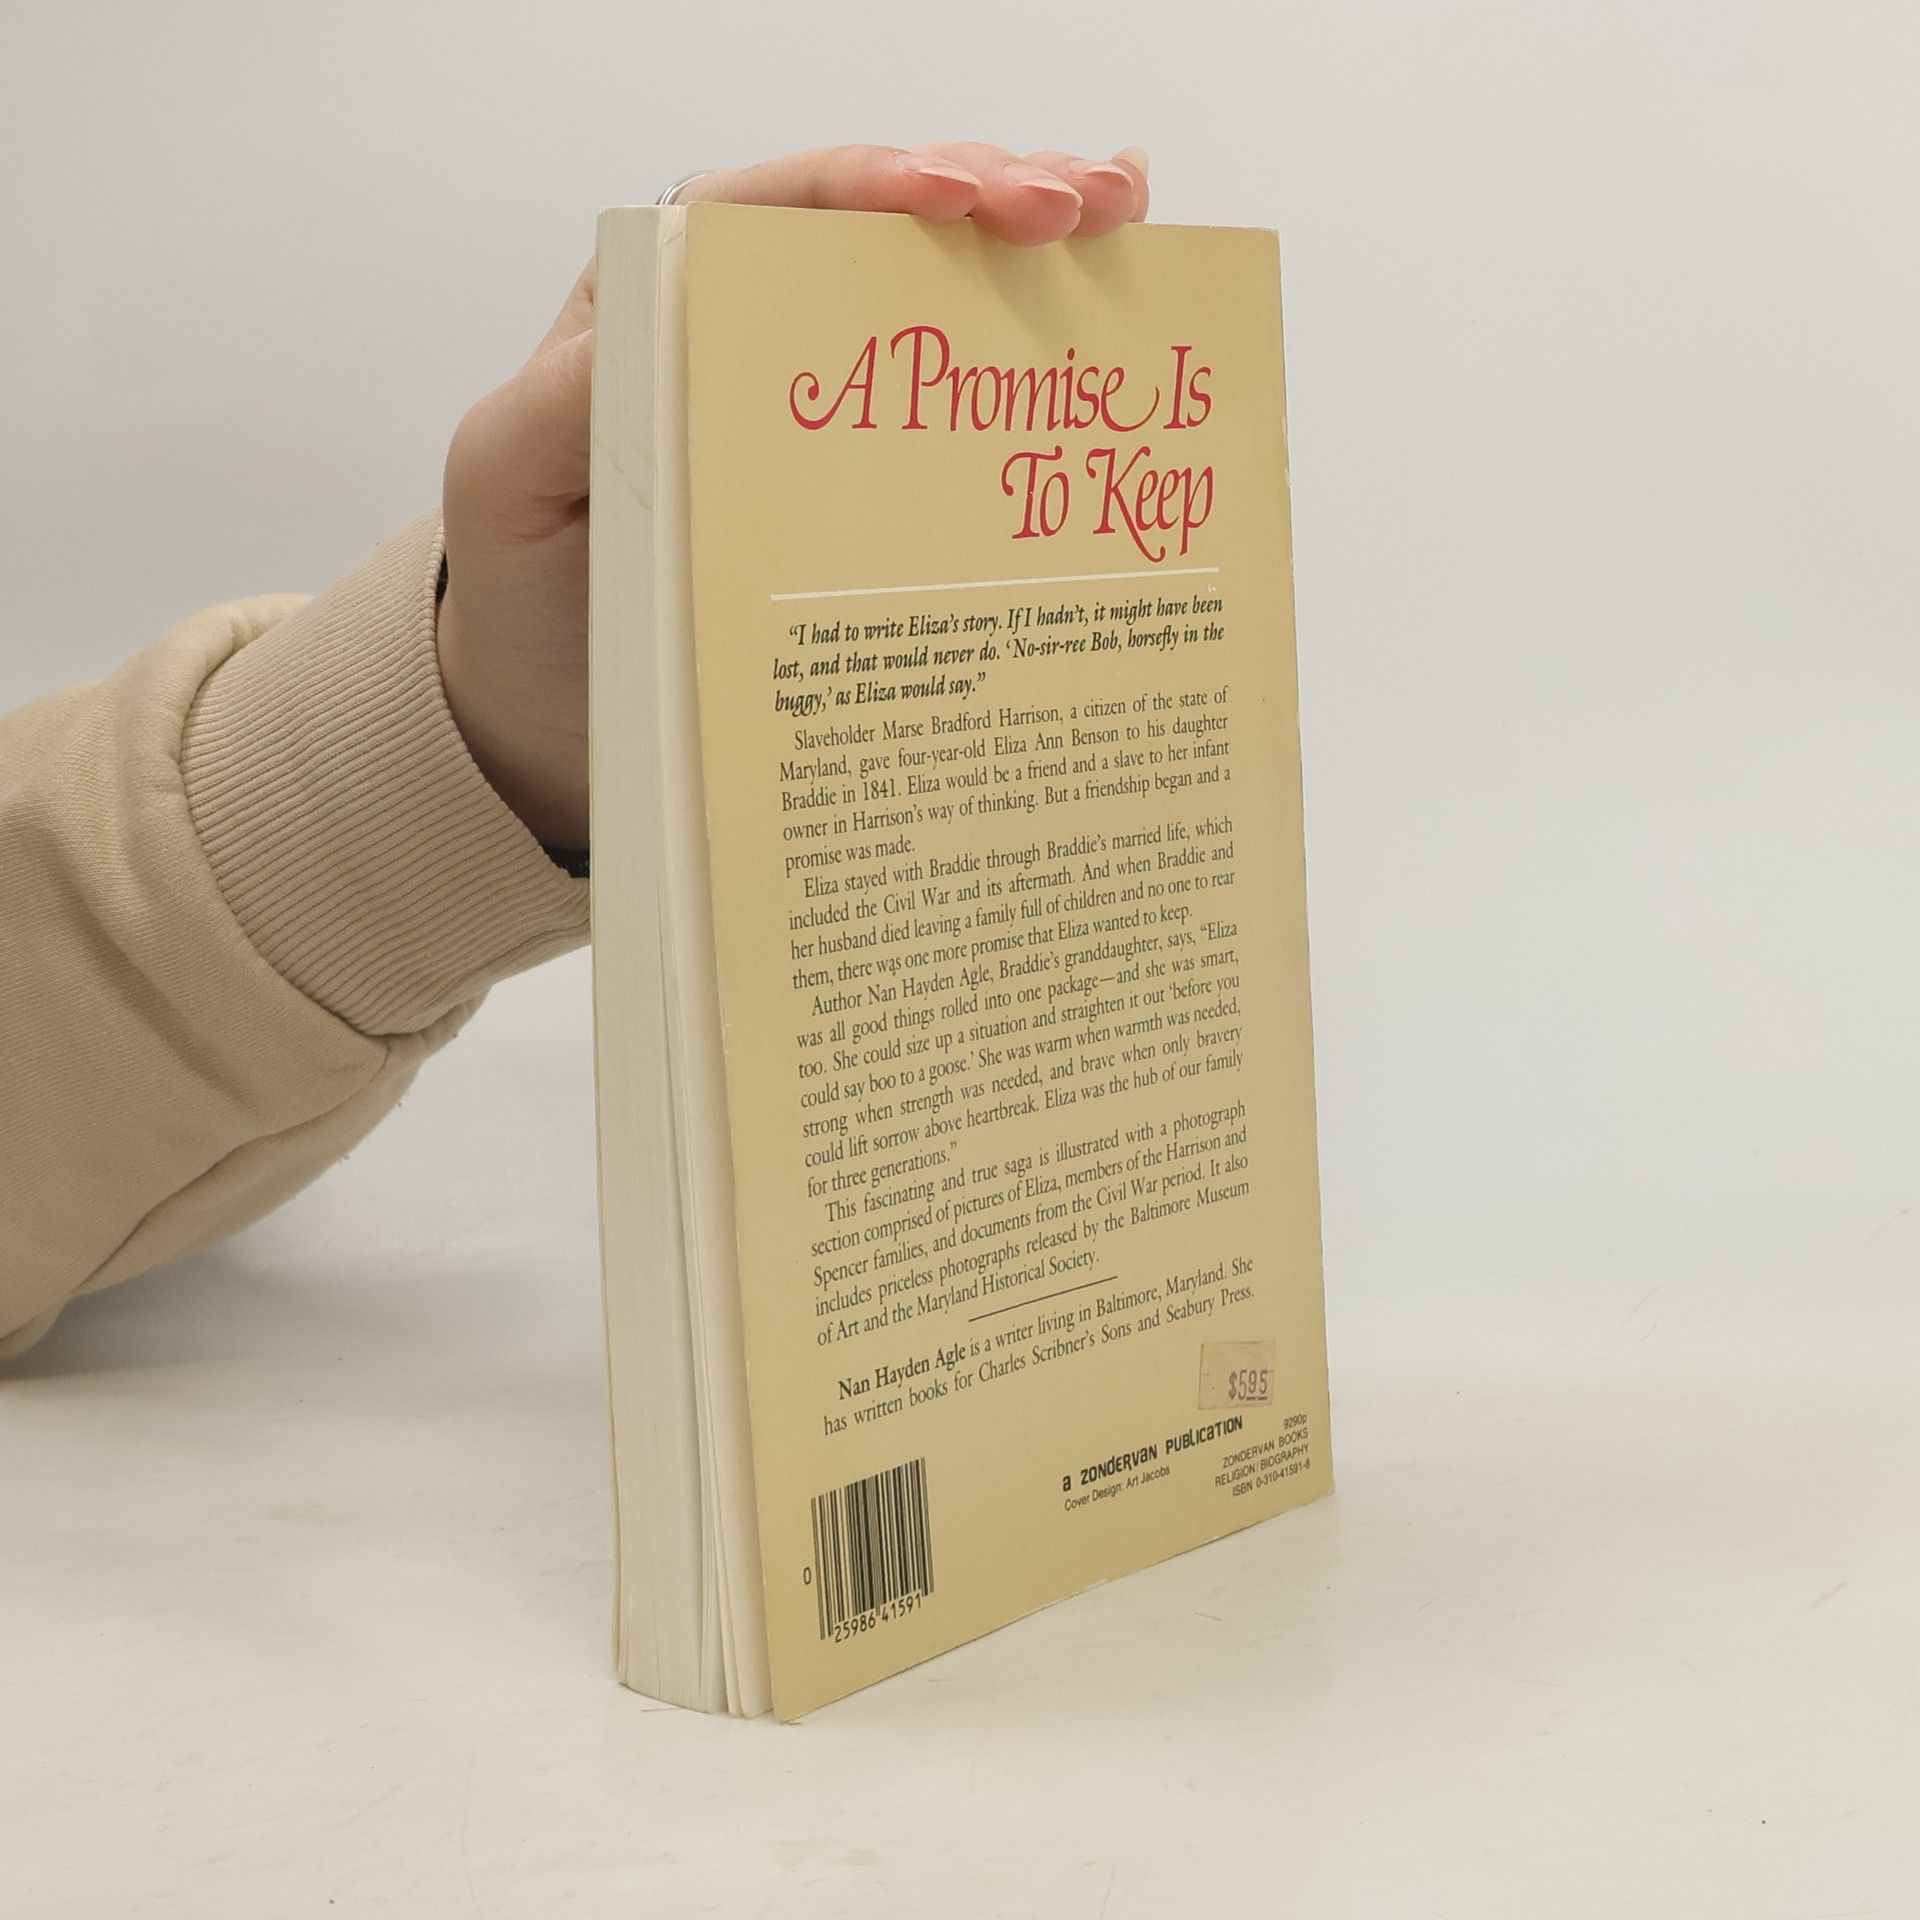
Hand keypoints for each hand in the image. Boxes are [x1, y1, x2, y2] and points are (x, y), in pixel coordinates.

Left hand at [436, 142, 1151, 851]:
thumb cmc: (532, 594)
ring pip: (937, 285)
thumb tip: (668, 332)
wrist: (564, 717)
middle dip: (987, 191)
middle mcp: (753, 329)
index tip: (954, 197)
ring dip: (1035, 241)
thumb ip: (571, 402)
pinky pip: (961, 394)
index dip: (870, 184)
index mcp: (663, 306)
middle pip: (880, 226)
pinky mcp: (873, 476)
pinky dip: (1038, 335)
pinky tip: (1114, 289)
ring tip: (1120, 216)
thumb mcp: (510, 487)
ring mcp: (825, 401)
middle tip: (1078, 204)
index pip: (773, 208)